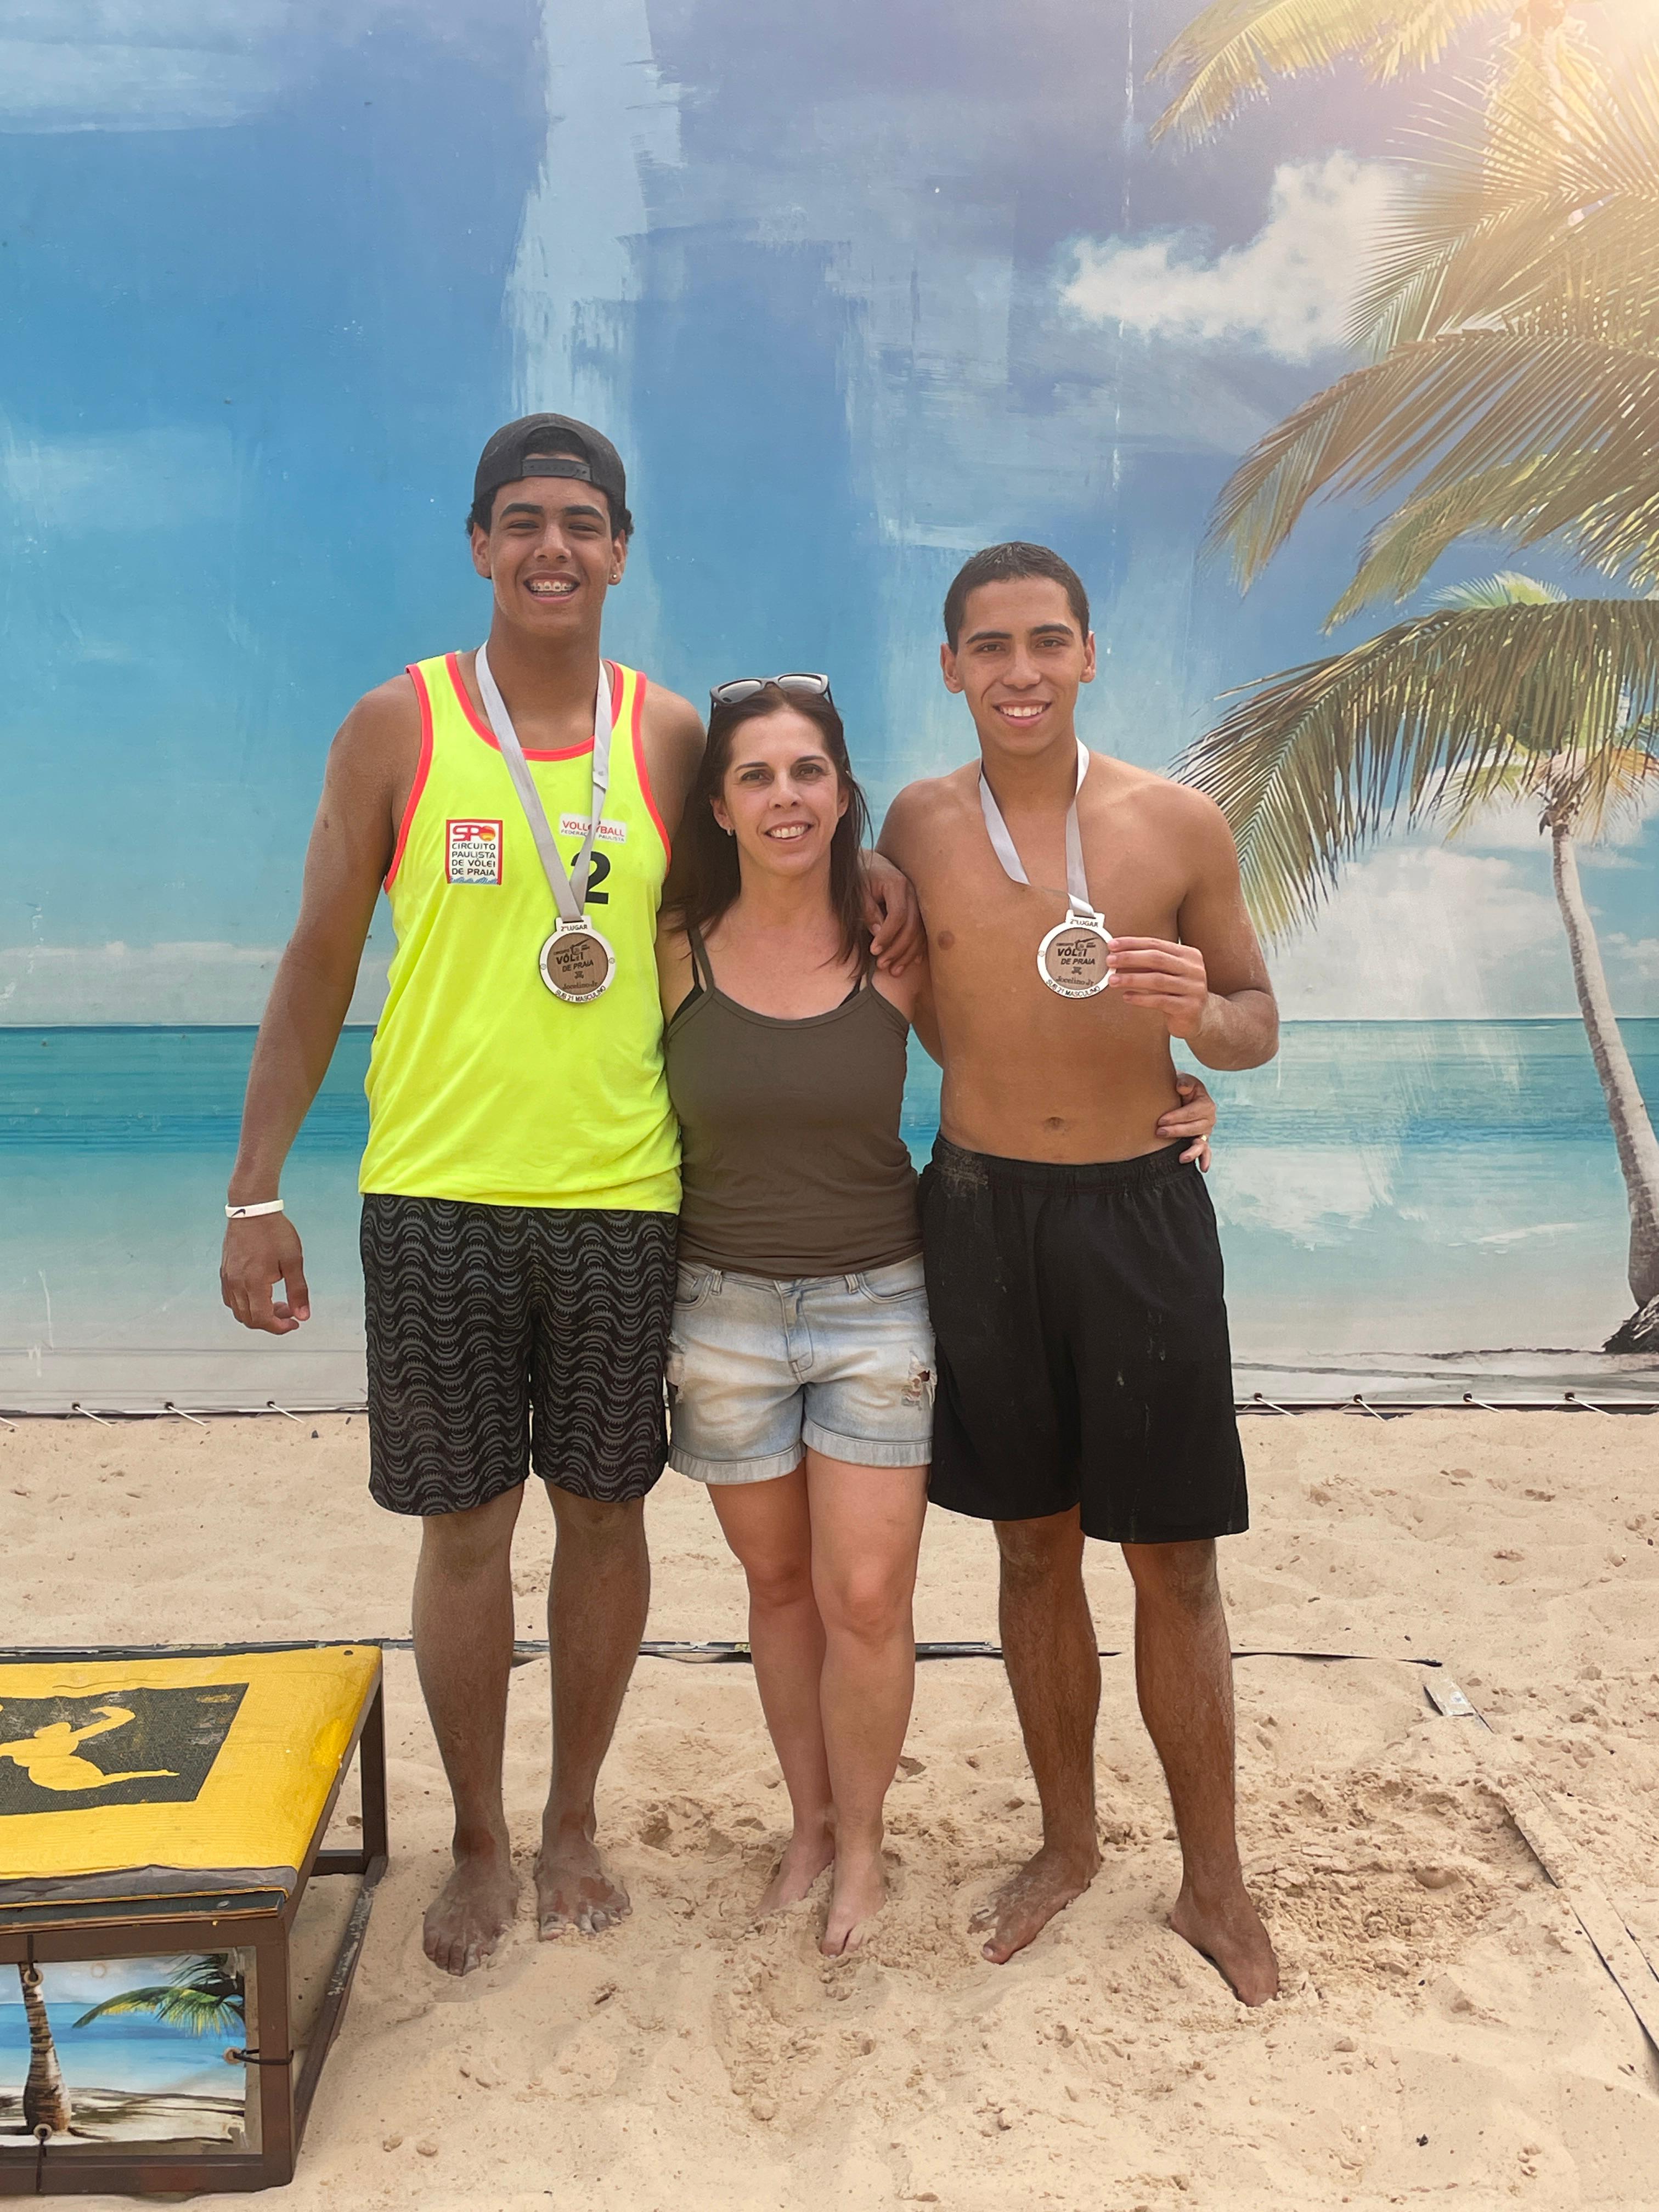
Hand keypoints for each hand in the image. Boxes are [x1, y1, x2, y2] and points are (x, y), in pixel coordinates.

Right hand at [221, 1213, 310, 1333]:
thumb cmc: (274, 1232)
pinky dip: (245, 1305)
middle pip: (249, 1319)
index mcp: (254, 1283)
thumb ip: (298, 1291)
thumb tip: (303, 1316)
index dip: (279, 1327)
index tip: (294, 1323)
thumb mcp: (293, 1261)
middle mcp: (236, 1284)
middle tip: (289, 1312)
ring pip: (238, 1311)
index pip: (262, 1319)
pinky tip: (260, 1295)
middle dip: (271, 1322)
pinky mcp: (225, 1272)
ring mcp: (228, 1278)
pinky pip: (230, 1299)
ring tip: (277, 1303)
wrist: (252, 1210)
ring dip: (258, 1314)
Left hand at [861, 850, 924, 974]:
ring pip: (920, 932)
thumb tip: (878, 933)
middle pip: (913, 926)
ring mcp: (918, 901)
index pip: (898, 915)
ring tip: (893, 971)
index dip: (887, 935)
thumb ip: (867, 910)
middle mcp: (912, 893)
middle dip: (898, 949)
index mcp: (897, 884)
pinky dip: (917, 949)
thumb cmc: (861, 876)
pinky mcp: (919, 909)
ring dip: (907, 954)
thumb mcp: (858, 890)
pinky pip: (923, 932)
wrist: (871, 863)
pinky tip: (911, 963)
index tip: (873, 951)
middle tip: (882, 965)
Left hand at [1107, 936, 1209, 1039]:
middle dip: (1130, 958)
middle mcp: (1194, 969)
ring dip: (1131, 979)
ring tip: (1113, 981)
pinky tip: (1127, 997)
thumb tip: (1117, 955)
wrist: (1197, 1018)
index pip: (1156, 944)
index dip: (1133, 943)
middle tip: (1110, 961)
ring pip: (1157, 980)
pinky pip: (1161, 1000)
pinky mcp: (1189, 1007)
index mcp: (1188, 955)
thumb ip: (1148, 963)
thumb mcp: (1166, 973)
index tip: (1113, 945)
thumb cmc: (1176, 991)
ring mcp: (1194, 988)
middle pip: (1157, 959)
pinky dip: (1141, 998)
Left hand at [1157, 1071, 1214, 1171]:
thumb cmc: (1180, 1088)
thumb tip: (1180, 1087)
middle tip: (1159, 1132)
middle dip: (1176, 1131)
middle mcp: (1209, 1119)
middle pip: (1194, 1128)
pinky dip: (1205, 1160)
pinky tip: (1203, 1168)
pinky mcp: (1201, 1141)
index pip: (1191, 1112)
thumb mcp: (1184, 1080)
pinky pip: (1205, 1152)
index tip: (1161, 1120)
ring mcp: (1206, 1132)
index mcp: (1206, 1104)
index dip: (1176, 1117)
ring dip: (1191, 1151)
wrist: (1180, 1096)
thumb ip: (1184, 1082)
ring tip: (1182, 1158)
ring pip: (1200, 1143)